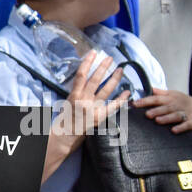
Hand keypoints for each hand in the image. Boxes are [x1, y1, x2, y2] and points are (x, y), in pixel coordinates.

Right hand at [43, 51, 128, 181]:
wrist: (64, 138)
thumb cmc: (63, 121)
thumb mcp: (66, 104)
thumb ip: (76, 94)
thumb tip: (85, 84)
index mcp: (73, 96)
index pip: (81, 75)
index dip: (87, 62)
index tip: (94, 53)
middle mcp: (83, 100)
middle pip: (95, 79)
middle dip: (104, 67)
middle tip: (110, 58)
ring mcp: (93, 108)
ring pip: (106, 89)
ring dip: (115, 78)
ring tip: (120, 70)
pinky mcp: (100, 117)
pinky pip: (113, 106)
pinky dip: (121, 99)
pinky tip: (127, 92)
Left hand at [135, 87, 191, 132]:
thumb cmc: (183, 103)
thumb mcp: (174, 95)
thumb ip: (161, 93)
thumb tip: (149, 88)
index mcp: (171, 99)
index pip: (157, 99)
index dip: (146, 101)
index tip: (135, 104)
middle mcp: (178, 105)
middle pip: (166, 107)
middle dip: (156, 110)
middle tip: (147, 114)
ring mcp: (186, 113)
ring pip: (175, 115)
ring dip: (167, 118)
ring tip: (157, 121)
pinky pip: (187, 125)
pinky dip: (181, 127)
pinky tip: (174, 130)